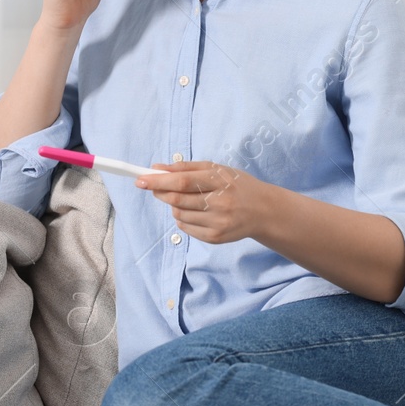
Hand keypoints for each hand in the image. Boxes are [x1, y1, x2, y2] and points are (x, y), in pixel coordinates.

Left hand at [135, 161, 276, 244]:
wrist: (263, 211)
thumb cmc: (237, 185)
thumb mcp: (217, 169)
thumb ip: (186, 167)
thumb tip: (156, 168)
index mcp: (221, 181)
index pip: (182, 182)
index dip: (158, 181)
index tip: (140, 179)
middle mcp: (220, 203)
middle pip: (177, 200)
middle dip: (160, 192)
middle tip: (153, 186)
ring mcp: (218, 223)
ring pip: (179, 214)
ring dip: (174, 205)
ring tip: (187, 199)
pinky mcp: (215, 238)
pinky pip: (186, 228)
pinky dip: (182, 218)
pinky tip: (196, 212)